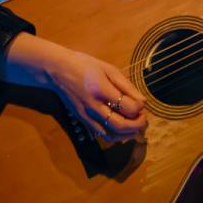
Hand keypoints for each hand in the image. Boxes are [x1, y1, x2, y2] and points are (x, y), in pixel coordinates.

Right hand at [0, 35, 147, 144]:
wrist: (58, 71)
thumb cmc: (85, 65)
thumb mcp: (108, 69)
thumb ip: (126, 86)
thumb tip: (142, 101)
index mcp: (102, 90)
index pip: (127, 107)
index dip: (139, 108)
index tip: (142, 104)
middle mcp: (94, 106)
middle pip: (120, 125)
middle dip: (137, 125)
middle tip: (144, 119)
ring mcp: (87, 116)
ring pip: (111, 135)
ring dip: (128, 134)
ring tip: (135, 126)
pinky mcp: (83, 120)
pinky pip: (101, 134)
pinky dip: (115, 136)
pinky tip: (122, 130)